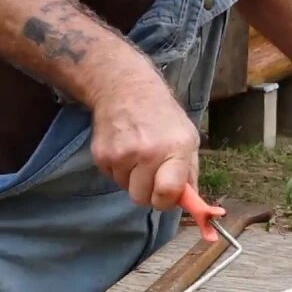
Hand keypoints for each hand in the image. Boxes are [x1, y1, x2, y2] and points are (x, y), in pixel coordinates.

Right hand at [89, 77, 199, 209]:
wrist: (125, 88)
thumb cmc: (162, 115)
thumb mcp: (188, 137)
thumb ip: (189, 172)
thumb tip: (189, 203)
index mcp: (175, 148)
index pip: (167, 192)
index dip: (165, 201)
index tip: (165, 197)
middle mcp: (148, 152)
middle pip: (142, 198)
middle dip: (147, 192)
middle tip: (151, 173)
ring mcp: (122, 154)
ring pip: (126, 188)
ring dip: (132, 178)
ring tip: (136, 154)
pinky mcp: (101, 155)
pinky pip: (112, 177)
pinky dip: (118, 169)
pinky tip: (124, 148)